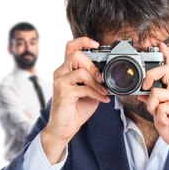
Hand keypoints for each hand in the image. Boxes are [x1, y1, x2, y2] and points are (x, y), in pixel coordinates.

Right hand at [41, 37, 109, 163]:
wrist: (64, 128)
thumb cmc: (75, 109)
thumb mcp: (89, 90)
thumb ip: (94, 80)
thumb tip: (109, 73)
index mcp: (66, 70)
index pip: (70, 47)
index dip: (83, 41)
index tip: (96, 44)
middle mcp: (60, 73)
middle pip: (76, 56)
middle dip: (93, 67)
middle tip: (102, 79)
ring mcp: (59, 82)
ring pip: (80, 71)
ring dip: (96, 82)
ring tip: (104, 91)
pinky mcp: (62, 93)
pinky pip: (84, 88)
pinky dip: (97, 94)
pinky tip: (103, 99)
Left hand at [139, 42, 168, 157]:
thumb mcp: (159, 116)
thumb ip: (153, 105)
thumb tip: (141, 94)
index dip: (166, 56)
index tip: (160, 44)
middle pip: (163, 71)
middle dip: (150, 75)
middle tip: (145, 86)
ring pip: (157, 93)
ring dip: (152, 107)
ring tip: (159, 117)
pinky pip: (163, 107)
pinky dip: (160, 117)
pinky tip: (167, 122)